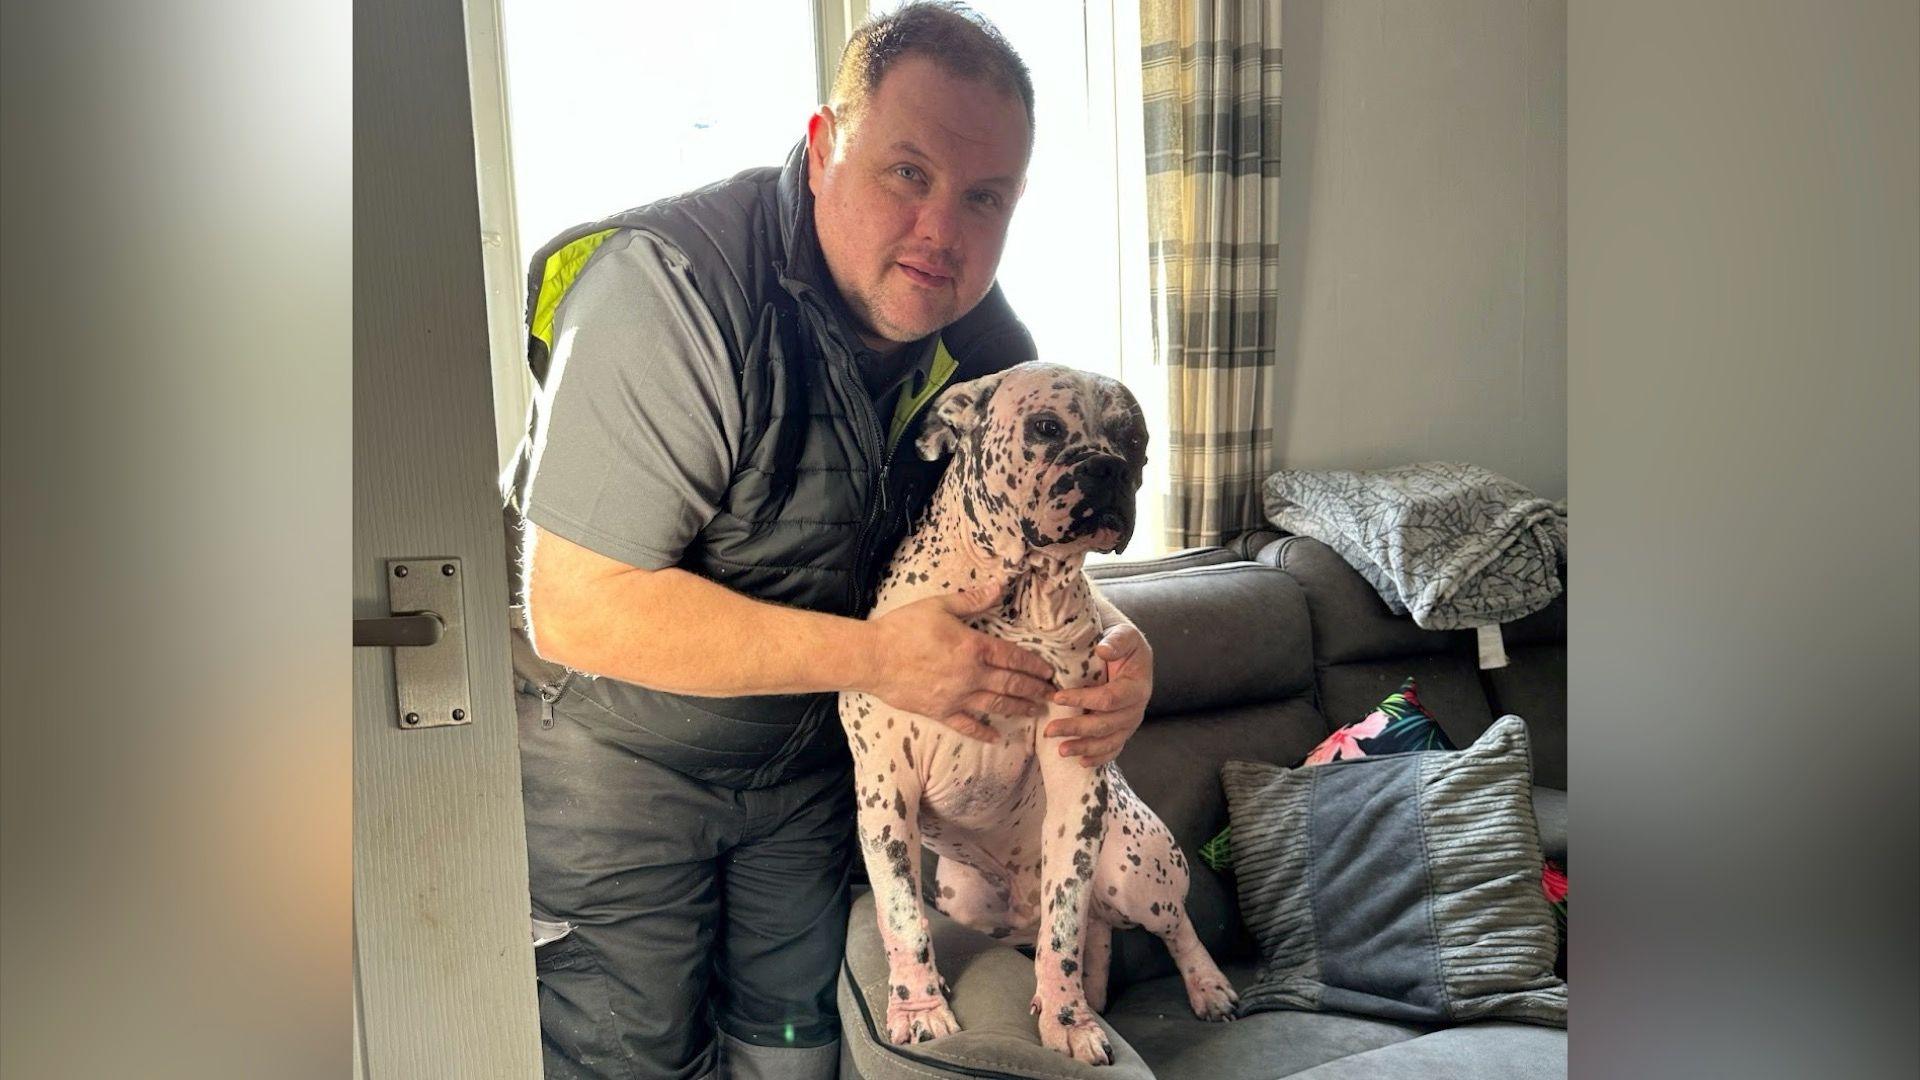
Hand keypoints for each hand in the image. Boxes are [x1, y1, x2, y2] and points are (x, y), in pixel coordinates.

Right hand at [862, 588, 1057, 740]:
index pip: (1014, 657)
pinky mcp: (940, 712)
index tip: (1049, 671)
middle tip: (1052, 695)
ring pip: (996, 707)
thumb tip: (1000, 586)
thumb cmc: (904, 628)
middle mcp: (971, 676)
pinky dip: (984, 732)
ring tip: (1035, 711)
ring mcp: (957, 697)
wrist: (873, 657)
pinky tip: (996, 738)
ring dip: (1019, 709)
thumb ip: (973, 599)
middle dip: (1035, 690)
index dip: (1034, 665)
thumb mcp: (940, 606)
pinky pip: (967, 726)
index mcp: (974, 647)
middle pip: (1011, 684)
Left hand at [1045, 622, 1151, 766]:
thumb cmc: (1122, 642)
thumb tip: (1103, 650)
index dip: (1083, 700)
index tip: (1057, 697)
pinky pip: (1113, 749)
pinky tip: (1081, 762)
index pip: (1109, 699)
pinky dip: (1098, 757)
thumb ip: (1116, 640)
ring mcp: (1130, 723)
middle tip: (1050, 731)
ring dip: (1085, 748)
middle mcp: (1136, 709)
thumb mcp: (1123, 633)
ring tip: (1060, 751)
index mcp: (1137, 687)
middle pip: (1106, 725)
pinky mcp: (1122, 730)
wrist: (1127, 652)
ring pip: (1109, 741)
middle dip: (1077, 729)